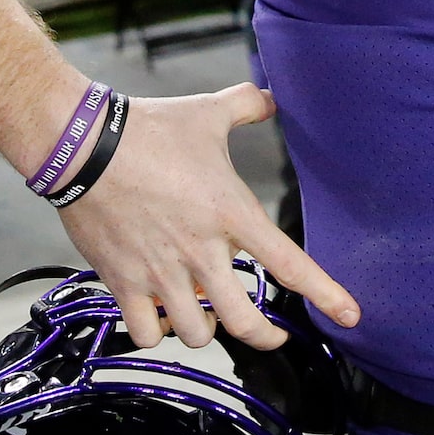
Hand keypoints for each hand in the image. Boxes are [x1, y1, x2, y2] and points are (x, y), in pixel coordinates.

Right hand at [56, 83, 357, 353]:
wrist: (83, 144)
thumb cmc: (147, 129)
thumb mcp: (207, 113)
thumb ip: (247, 106)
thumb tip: (270, 97)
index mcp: (230, 212)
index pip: (289, 263)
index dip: (325, 294)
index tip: (350, 316)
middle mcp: (200, 251)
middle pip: (244, 322)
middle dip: (264, 337)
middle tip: (270, 334)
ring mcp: (161, 272)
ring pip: (198, 335)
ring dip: (208, 332)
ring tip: (208, 317)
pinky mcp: (124, 281)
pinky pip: (148, 333)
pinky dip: (158, 333)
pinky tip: (162, 317)